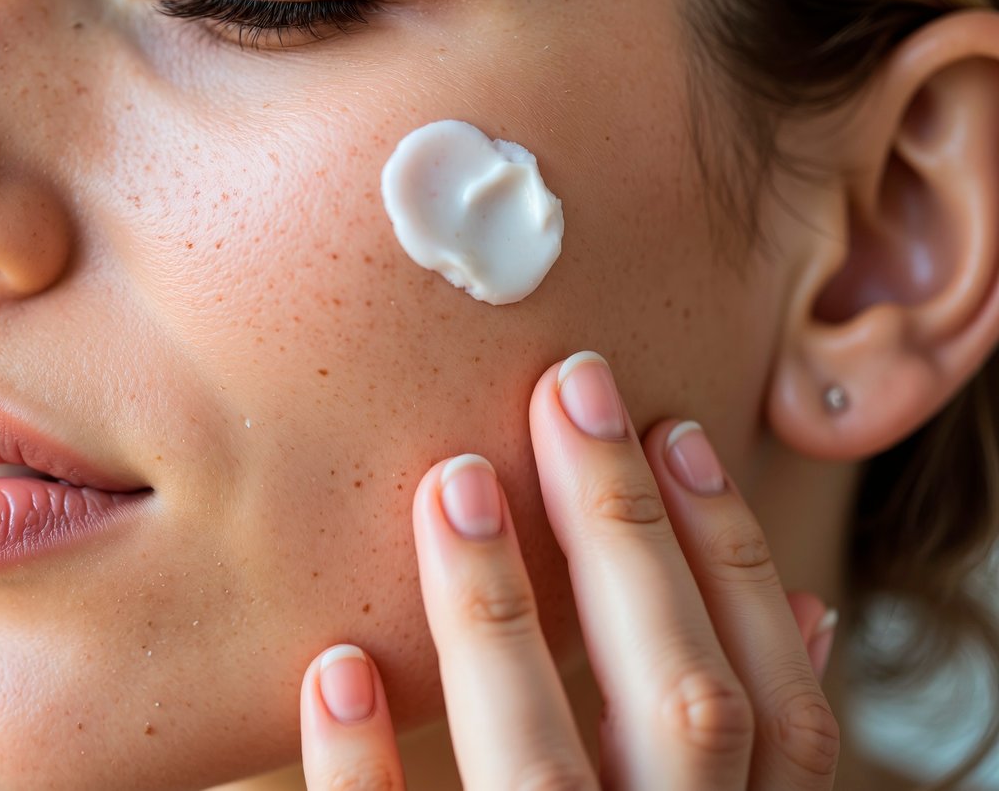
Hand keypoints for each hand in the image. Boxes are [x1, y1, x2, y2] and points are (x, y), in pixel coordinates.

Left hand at [298, 351, 841, 789]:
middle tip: (565, 389)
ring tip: (453, 480)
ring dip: (496, 613)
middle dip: (627, 536)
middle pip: (682, 705)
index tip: (671, 429)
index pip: (776, 704)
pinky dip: (366, 765)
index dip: (733, 560)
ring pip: (539, 769)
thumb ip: (734, 717)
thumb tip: (803, 604)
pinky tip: (337, 666)